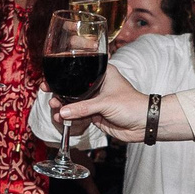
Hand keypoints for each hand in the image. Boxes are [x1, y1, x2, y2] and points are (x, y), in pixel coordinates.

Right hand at [61, 65, 183, 143]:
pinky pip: (78, 115)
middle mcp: (98, 85)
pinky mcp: (95, 114)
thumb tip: (63, 111)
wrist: (144, 124)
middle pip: (73, 87)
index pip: (80, 69)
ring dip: (63, 106)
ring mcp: (95, 101)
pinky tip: (61, 119)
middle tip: (50, 95)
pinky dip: (69, 117)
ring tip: (55, 108)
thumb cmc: (132, 105)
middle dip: (60, 91)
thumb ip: (83, 108)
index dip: (64, 72)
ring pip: (74, 102)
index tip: (50, 77)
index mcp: (103, 73)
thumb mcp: (105, 103)